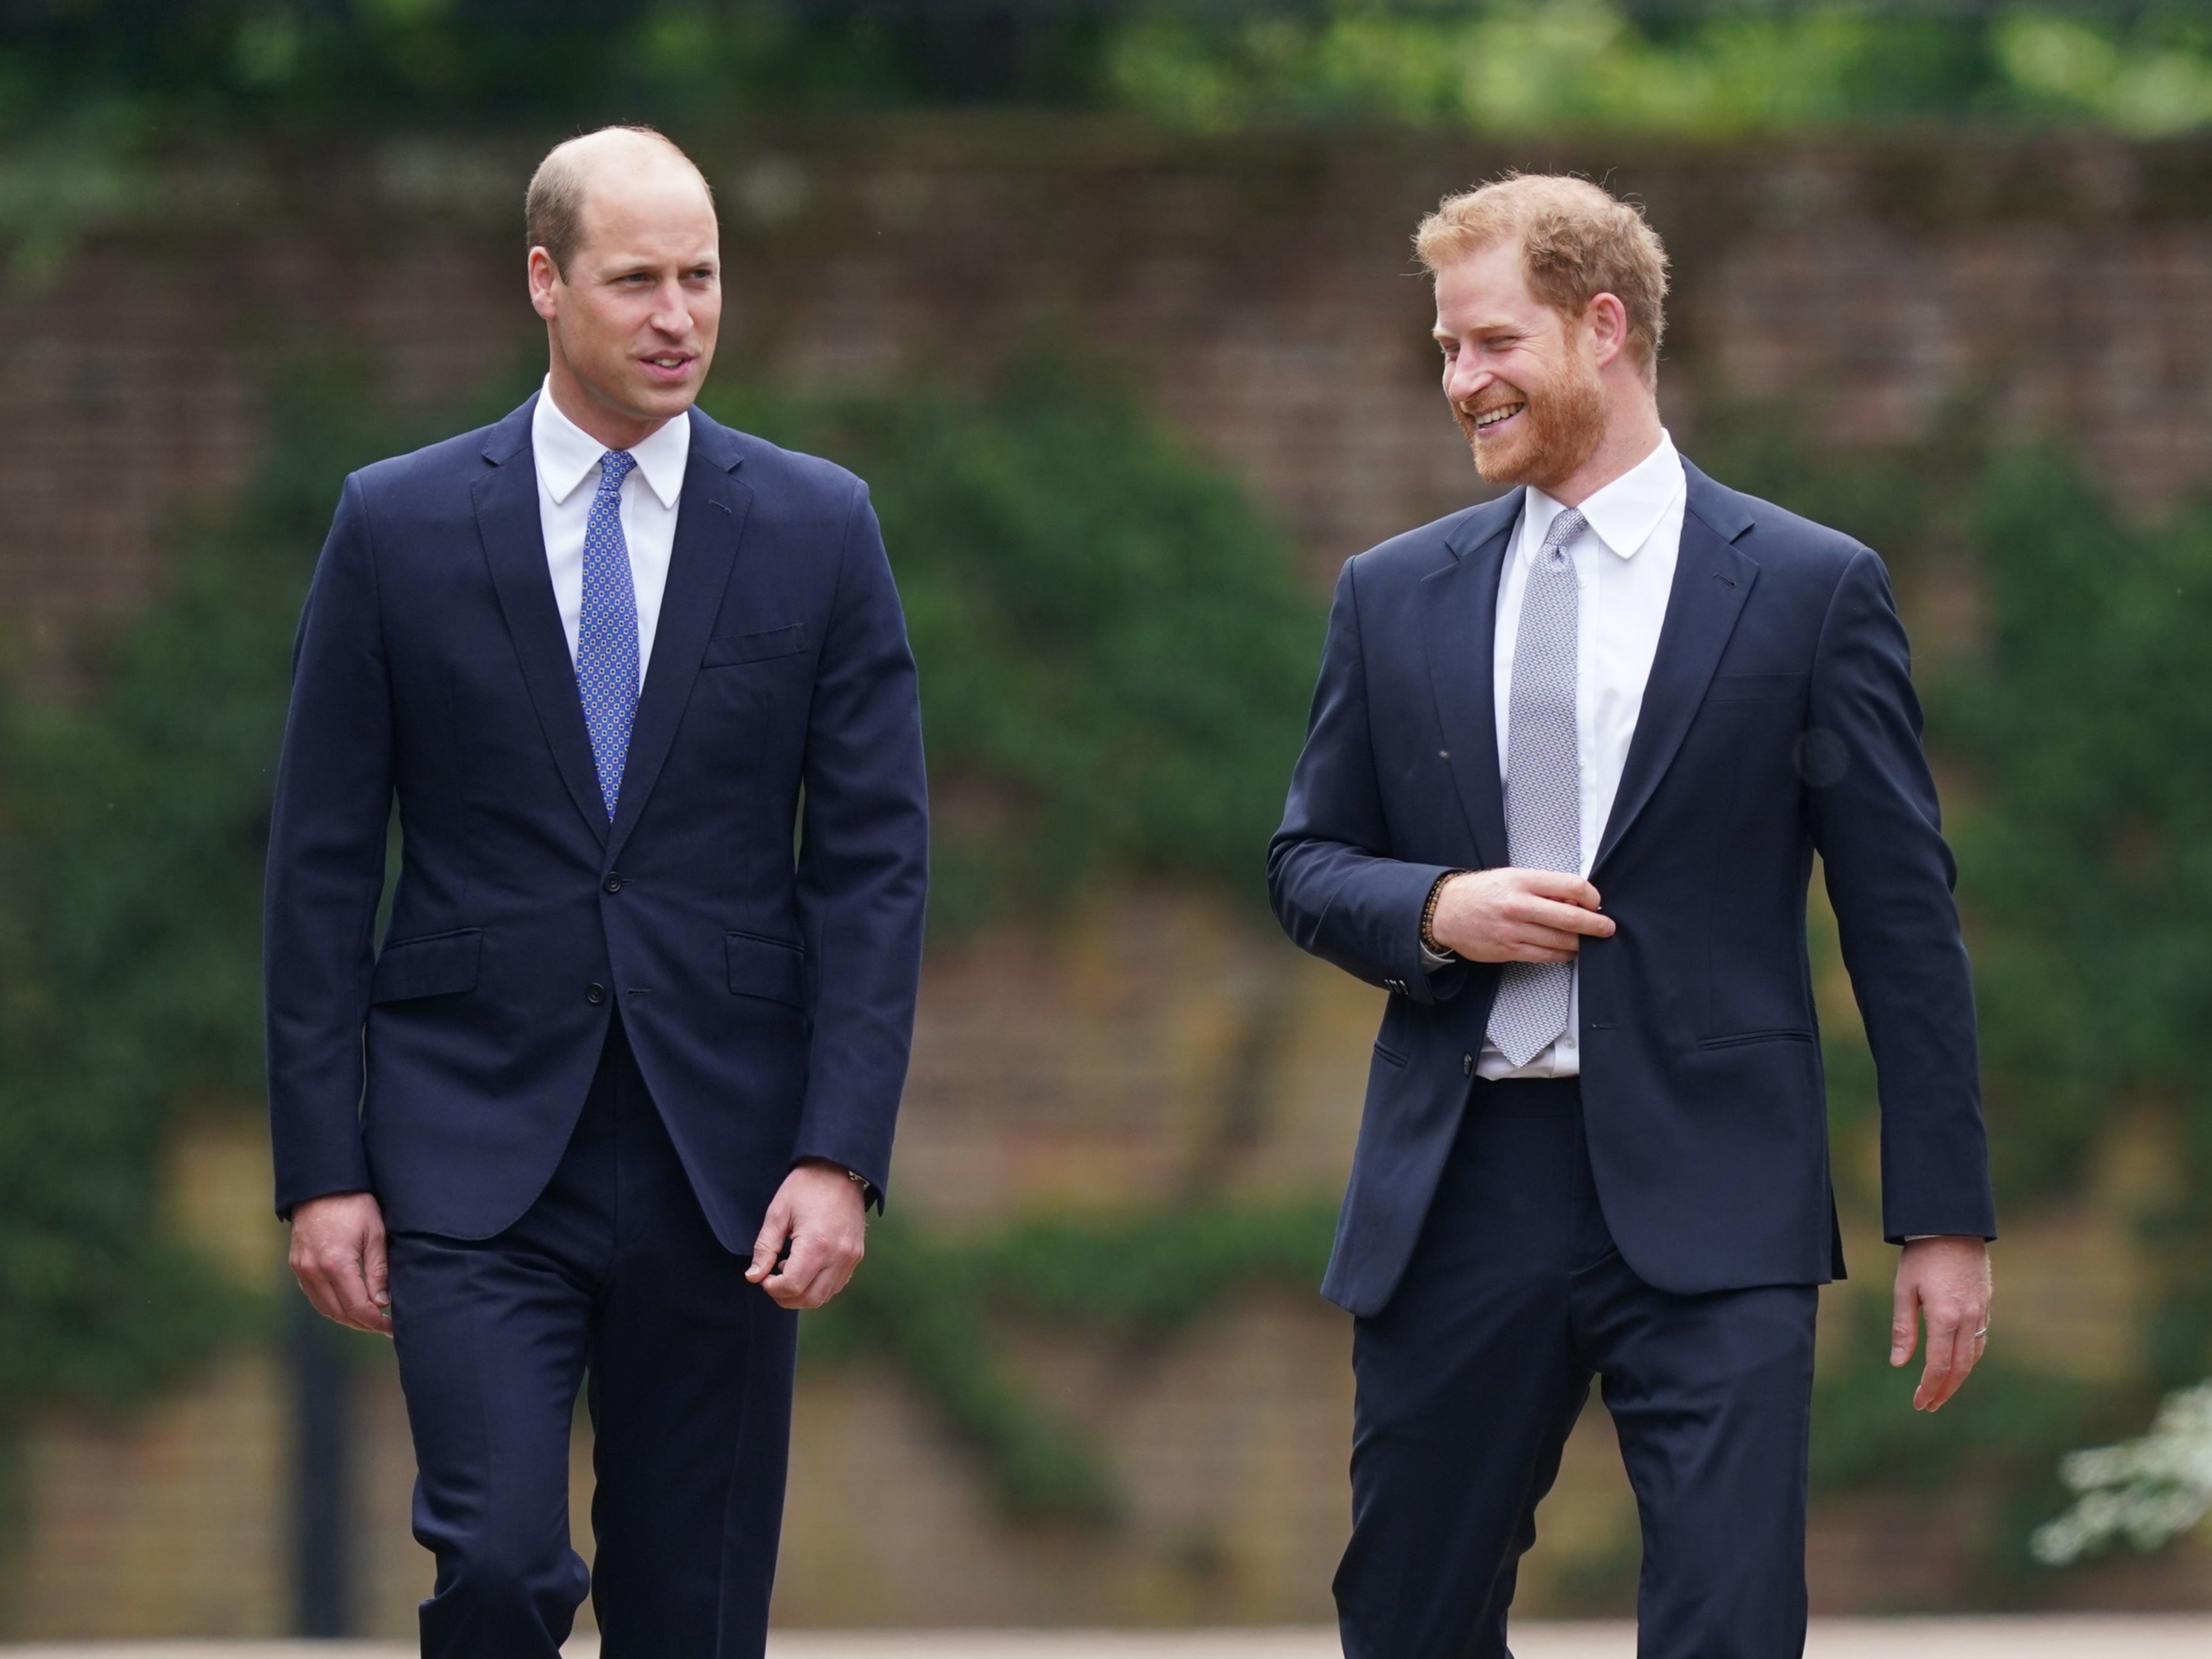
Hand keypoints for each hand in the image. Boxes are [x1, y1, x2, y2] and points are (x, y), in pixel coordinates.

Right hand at [289, 1191, 392, 1335]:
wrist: (322, 1185)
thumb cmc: (355, 1205)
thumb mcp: (376, 1233)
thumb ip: (378, 1271)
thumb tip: (382, 1303)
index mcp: (335, 1263)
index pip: (356, 1307)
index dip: (375, 1322)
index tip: (392, 1327)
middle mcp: (313, 1270)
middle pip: (339, 1313)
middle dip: (363, 1323)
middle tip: (384, 1327)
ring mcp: (301, 1268)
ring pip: (324, 1308)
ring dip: (347, 1317)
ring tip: (370, 1319)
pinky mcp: (296, 1264)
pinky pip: (314, 1295)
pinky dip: (331, 1305)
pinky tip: (348, 1304)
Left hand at [747, 1160, 867, 1309]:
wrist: (840, 1169)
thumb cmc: (805, 1187)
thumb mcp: (778, 1213)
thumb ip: (765, 1248)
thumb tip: (754, 1276)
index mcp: (817, 1244)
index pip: (792, 1286)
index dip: (771, 1287)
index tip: (763, 1276)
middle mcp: (838, 1256)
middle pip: (810, 1299)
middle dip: (785, 1297)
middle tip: (772, 1281)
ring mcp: (851, 1257)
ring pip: (825, 1296)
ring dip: (802, 1293)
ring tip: (789, 1271)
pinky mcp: (856, 1255)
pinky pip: (837, 1284)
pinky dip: (818, 1286)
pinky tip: (806, 1268)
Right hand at [1429, 867, 1614, 962]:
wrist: (1445, 912)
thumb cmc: (1482, 892)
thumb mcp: (1513, 877)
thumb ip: (1544, 887)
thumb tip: (1577, 900)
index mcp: (1523, 880)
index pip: (1572, 886)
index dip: (1591, 896)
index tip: (1595, 902)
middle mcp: (1519, 905)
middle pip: (1571, 917)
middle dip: (1596, 925)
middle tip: (1607, 928)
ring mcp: (1513, 930)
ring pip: (1561, 941)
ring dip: (1580, 942)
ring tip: (1587, 940)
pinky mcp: (1508, 950)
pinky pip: (1546, 956)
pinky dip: (1563, 955)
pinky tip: (1568, 950)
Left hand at [1890, 1235, 1991, 1410]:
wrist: (1953, 1225)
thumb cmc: (1921, 1256)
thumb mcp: (1904, 1290)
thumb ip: (1903, 1328)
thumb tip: (1899, 1364)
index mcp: (1945, 1317)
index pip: (1939, 1365)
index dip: (1929, 1388)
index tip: (1919, 1404)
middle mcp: (1968, 1319)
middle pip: (1960, 1367)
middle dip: (1945, 1390)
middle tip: (1930, 1406)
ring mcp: (1981, 1311)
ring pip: (1975, 1356)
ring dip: (1959, 1377)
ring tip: (1943, 1390)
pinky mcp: (1986, 1303)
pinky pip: (1982, 1339)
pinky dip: (1971, 1357)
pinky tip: (1960, 1362)